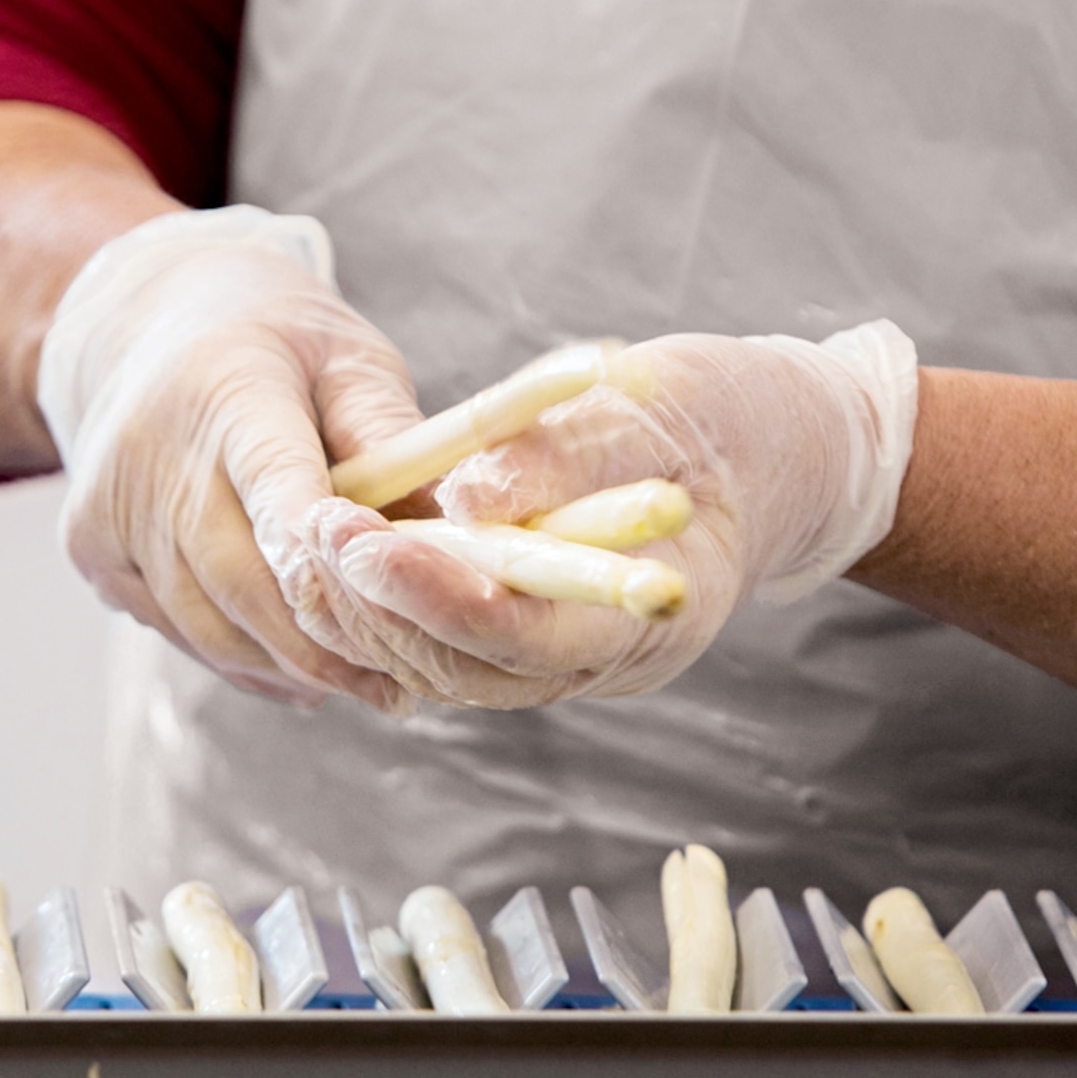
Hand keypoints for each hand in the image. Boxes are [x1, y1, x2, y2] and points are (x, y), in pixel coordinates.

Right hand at [37, 207, 422, 710]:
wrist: (137, 328)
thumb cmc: (270, 340)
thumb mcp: (348, 357)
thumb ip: (393, 439)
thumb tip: (461, 527)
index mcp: (225, 389)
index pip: (279, 493)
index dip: (338, 567)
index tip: (409, 618)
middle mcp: (150, 453)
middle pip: (245, 585)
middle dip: (331, 647)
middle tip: (404, 687)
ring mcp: (110, 508)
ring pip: (211, 627)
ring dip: (292, 668)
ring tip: (368, 685)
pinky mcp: (90, 551)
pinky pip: (179, 631)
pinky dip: (244, 659)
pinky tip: (299, 666)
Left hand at [300, 323, 918, 706]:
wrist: (768, 450)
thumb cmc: (718, 418)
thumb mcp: (651, 409)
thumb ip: (563, 457)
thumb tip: (465, 497)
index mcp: (652, 617)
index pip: (525, 635)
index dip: (437, 595)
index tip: (364, 541)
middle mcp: (601, 660)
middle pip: (465, 667)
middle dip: (380, 604)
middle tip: (311, 529)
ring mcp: (564, 658)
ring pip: (442, 667)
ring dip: (368, 610)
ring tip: (309, 534)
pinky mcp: (530, 633)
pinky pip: (445, 644)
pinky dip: (387, 607)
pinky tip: (337, 554)